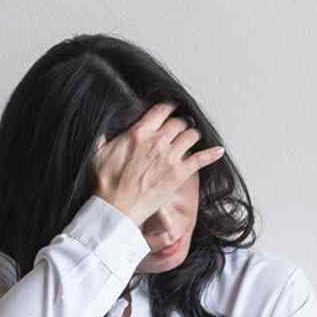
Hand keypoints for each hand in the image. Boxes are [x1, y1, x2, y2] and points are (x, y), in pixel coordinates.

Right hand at [92, 101, 225, 226]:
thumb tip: (105, 131)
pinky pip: (201, 159)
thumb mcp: (98, 154)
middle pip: (178, 122)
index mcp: (139, 133)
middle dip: (180, 123)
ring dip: (192, 135)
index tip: (171, 108)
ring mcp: (170, 157)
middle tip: (181, 126)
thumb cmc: (106, 184)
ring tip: (191, 137)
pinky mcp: (179, 174)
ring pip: (191, 136)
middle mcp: (158, 141)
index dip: (168, 107)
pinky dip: (211, 154)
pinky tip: (218, 150)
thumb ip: (105, 138)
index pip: (161, 110)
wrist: (116, 208)